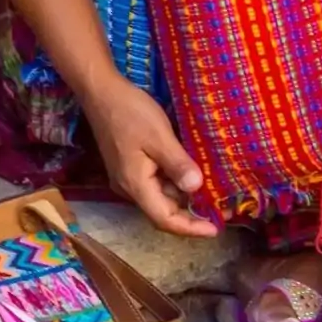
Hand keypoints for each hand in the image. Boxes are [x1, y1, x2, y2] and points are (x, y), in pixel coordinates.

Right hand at [83, 81, 216, 236]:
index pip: (164, 219)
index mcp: (135, 185)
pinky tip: (191, 173)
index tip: (215, 229)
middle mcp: (129, 188)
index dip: (190, 228)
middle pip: (162, 212)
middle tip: (221, 209)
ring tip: (212, 192)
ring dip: (184, 198)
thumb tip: (196, 189)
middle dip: (191, 214)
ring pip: (160, 197)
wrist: (100, 92)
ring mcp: (127, 178)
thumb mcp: (159, 136)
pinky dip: (174, 183)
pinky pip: (155, 184)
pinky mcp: (129, 167)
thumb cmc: (129, 112)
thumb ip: (177, 164)